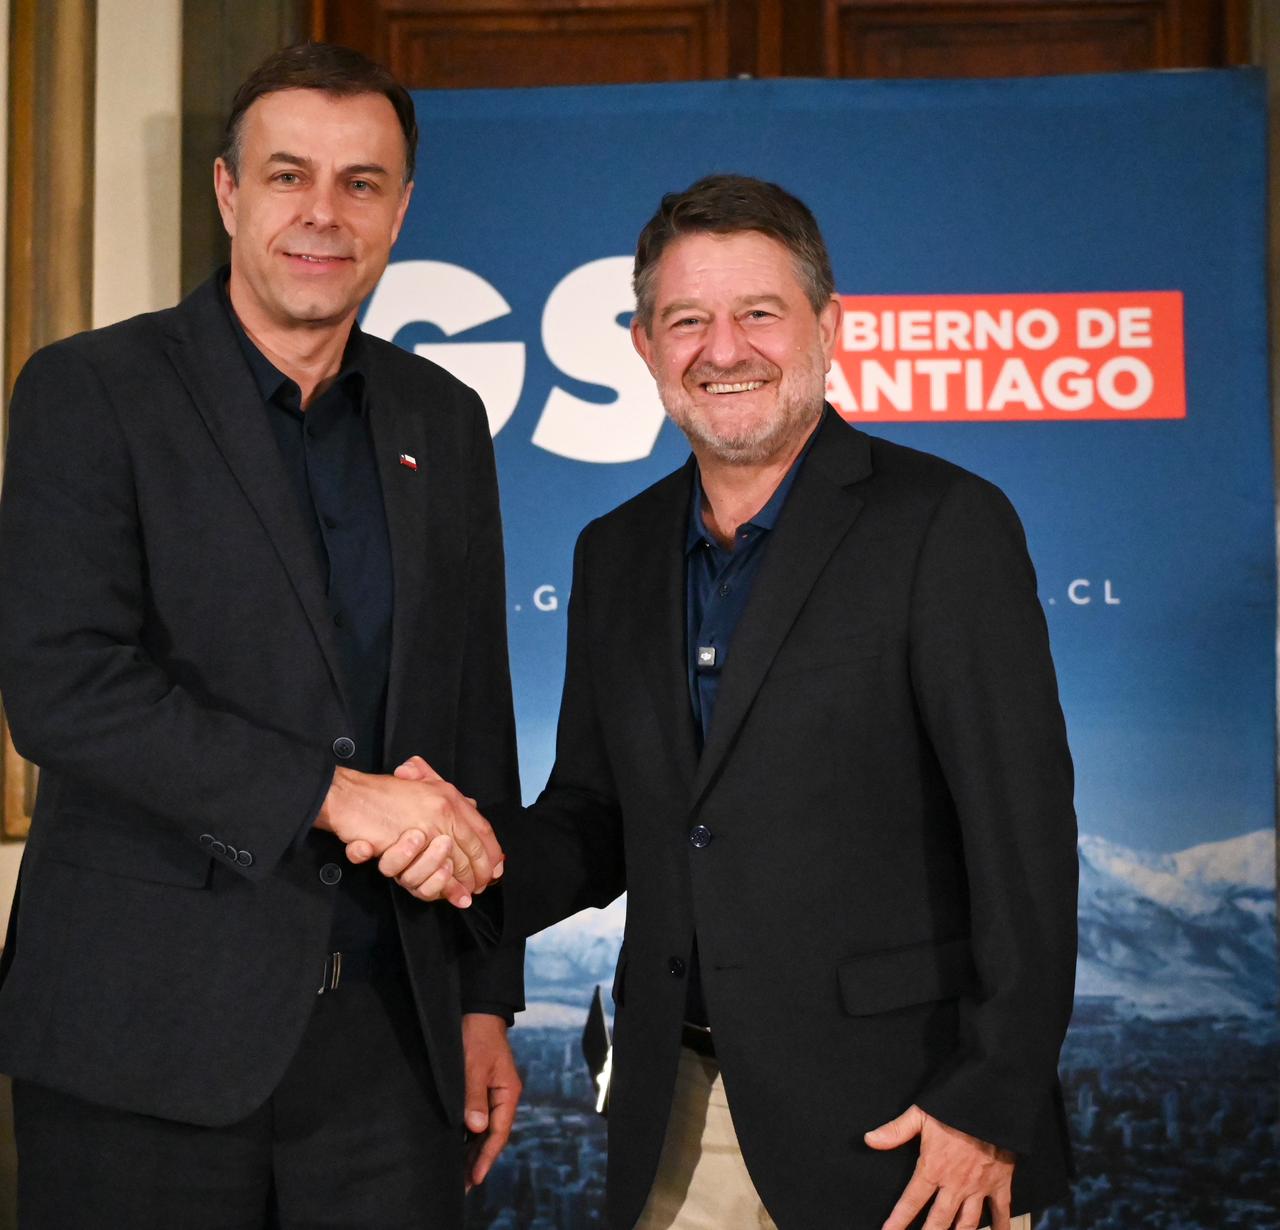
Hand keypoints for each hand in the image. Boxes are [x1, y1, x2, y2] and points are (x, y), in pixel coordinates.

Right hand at [316, 765, 502, 906]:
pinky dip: (443, 887)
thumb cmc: (382, 792)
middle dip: (481, 871)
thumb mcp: (421, 784)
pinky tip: (453, 896)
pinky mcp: (406, 847)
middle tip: (482, 887)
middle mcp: (442, 810)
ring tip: (467, 893)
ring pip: (454, 862)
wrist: (349, 796)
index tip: (497, 867)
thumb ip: (445, 795)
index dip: (491, 850)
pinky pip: (429, 873)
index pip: (480, 827)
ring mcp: (426, 828)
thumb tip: (473, 806)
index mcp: (447, 795)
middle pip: (472, 847)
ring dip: (462, 881)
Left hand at [461, 1013, 522, 1188]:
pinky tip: (459, 1146)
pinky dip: (470, 1135)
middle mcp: (504, 1096)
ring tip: (461, 1173)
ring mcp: (494, 1093)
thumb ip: (474, 1096)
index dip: (486, 1157)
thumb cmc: (477, 1036)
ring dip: (474, 1150)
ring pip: (486, 1129)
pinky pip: (479, 1118)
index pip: (498, 1132)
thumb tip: (477, 1128)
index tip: (474, 1177)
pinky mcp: (483, 1089)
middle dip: (480, 1160)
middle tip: (464, 1185)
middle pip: (493, 1135)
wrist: (478, 1012)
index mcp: (508, 1092)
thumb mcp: (473, 1066)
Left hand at [865, 1105, 1013, 1229]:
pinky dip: (1001, 1226)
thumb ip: (895, 1131)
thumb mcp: (920, 1115)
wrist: (990, 1103)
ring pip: (967, 1223)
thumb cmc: (955, 1107)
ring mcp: (978, 1187)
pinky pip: (1001, 1211)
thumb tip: (870, 1139)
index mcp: (934, 1168)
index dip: (898, 1220)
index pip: (911, 1201)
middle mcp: (955, 1184)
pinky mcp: (999, 1184)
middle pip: (939, 1221)